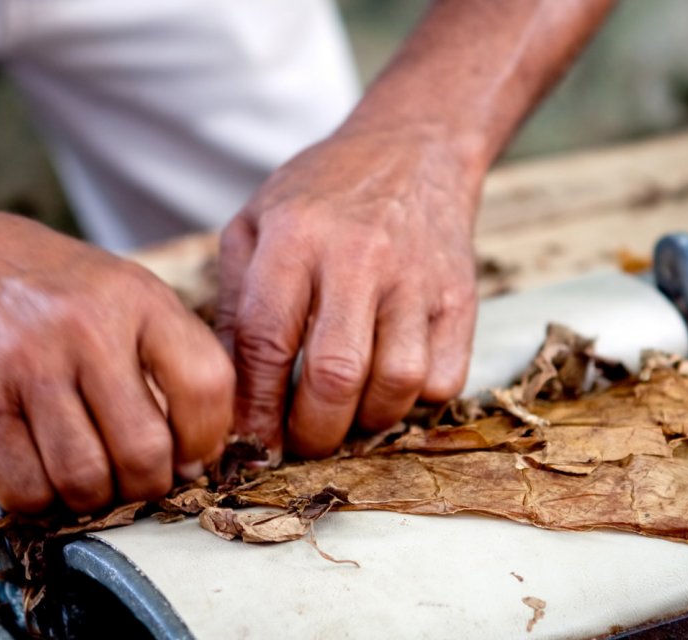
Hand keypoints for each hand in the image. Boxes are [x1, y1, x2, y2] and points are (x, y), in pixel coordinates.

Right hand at [0, 205, 232, 513]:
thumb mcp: (113, 287)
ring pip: (85, 480)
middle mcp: (87, 327)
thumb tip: (197, 450)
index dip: (206, 440)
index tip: (188, 456)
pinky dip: (35, 500)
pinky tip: (34, 475)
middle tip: (127, 481)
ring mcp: (26, 363)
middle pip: (146, 451)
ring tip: (79, 478)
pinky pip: (23, 488)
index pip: (207, 386)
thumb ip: (159, 352)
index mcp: (137, 296)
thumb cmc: (30, 281)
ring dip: (87, 499)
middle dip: (143, 486)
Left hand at [217, 127, 480, 458]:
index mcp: (295, 237)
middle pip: (336, 375)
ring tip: (347, 416)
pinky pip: (445, 380)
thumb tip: (227, 392)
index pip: (266, 341)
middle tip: (301, 441)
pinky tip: (390, 386)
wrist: (414, 148)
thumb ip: (235, 302)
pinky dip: (415, 402)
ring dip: (366, 422)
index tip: (250, 444)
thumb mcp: (257, 223)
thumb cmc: (322, 196)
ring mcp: (416, 278)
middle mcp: (358, 256)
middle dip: (312, 431)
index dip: (255, 407)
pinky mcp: (460, 298)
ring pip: (397, 384)